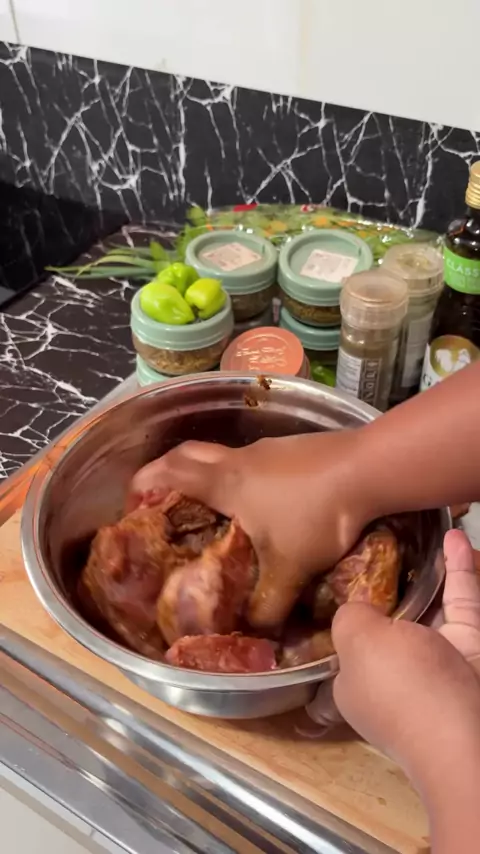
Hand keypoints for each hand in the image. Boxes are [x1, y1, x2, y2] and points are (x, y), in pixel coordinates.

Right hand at [128, 431, 370, 627]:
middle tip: (162, 499)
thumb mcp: (290, 570)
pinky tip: (264, 502)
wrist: (366, 469)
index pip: (168, 473)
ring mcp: (266, 449)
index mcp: (225, 483)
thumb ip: (268, 606)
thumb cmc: (316, 515)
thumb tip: (255, 632)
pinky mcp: (291, 448)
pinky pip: (253, 460)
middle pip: (187, 453)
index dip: (144, 485)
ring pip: (223, 455)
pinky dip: (243, 477)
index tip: (133, 505)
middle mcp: (239, 459)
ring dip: (209, 475)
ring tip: (214, 508)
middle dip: (166, 472)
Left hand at [308, 530, 479, 786]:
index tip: (340, 566)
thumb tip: (356, 603)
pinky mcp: (471, 648)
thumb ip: (349, 615)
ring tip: (420, 529)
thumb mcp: (357, 644)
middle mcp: (393, 672)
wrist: (475, 734)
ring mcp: (435, 660)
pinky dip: (458, 569)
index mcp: (355, 682)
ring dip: (427, 569)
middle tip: (385, 537)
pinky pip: (461, 601)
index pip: (342, 643)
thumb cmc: (404, 687)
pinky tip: (454, 537)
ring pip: (428, 605)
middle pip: (388, 619)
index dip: (342, 606)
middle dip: (390, 580)